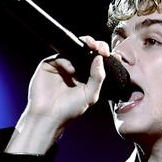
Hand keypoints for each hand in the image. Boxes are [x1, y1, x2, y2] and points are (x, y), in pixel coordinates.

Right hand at [5, 37, 109, 153]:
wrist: (49, 116)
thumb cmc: (69, 110)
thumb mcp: (90, 94)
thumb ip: (98, 77)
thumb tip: (100, 57)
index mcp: (87, 75)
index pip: (97, 60)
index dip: (104, 53)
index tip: (111, 54)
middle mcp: (75, 68)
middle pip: (86, 49)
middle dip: (96, 45)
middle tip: (100, 48)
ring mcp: (62, 65)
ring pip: (73, 49)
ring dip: (83, 46)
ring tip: (91, 50)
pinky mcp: (49, 65)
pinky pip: (60, 56)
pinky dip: (67, 60)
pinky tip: (72, 71)